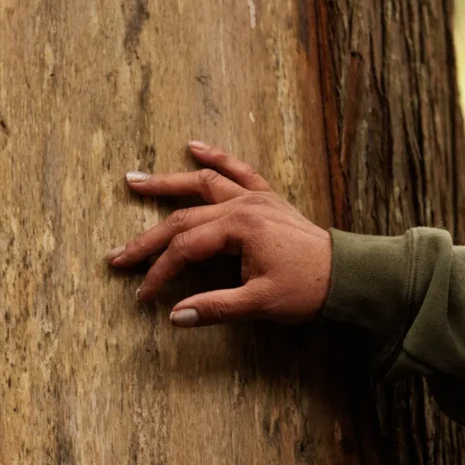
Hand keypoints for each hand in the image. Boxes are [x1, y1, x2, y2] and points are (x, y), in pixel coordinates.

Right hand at [106, 141, 331, 326]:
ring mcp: (254, 197)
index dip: (160, 272)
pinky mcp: (265, 198)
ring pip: (202, 184)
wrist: (348, 276)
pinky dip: (216, 157)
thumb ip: (215, 307)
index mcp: (240, 229)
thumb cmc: (307, 289)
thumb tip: (175, 316)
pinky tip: (194, 147)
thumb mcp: (260, 304)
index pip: (185, 249)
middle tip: (117, 254)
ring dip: (167, 183)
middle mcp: (243, 206)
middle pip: (182, 219)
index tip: (143, 294)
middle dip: (147, 239)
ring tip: (135, 182)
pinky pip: (238, 170)